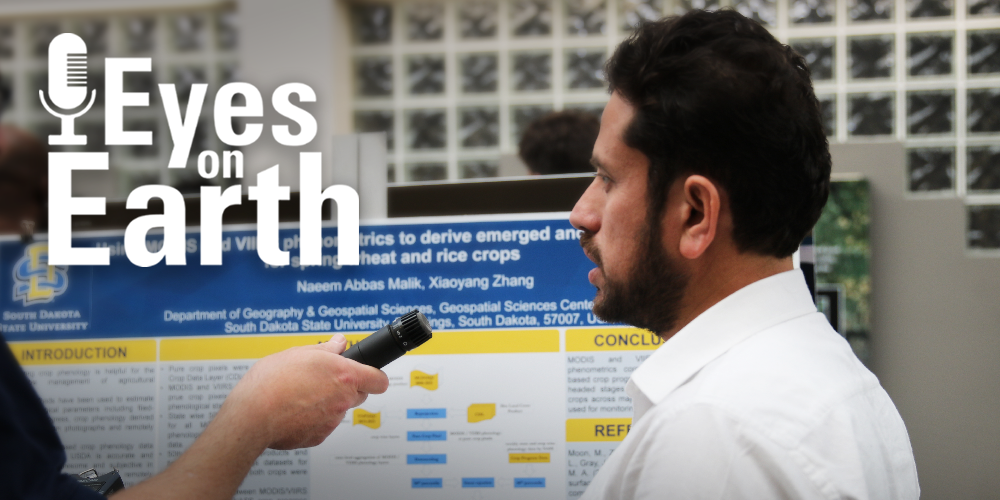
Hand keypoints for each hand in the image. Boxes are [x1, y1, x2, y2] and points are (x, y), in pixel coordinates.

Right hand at [220, 334, 388, 449]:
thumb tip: (339, 343)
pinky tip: (294, 410)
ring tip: (300, 395)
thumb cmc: (270, 383)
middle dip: (347, 387)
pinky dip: (312, 419)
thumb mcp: (298, 353)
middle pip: (359, 394)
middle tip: (323, 380)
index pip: (379, 379)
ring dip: (327, 403)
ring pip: (338, 409)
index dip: (375, 375)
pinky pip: (322, 425)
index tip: (369, 373)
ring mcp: (332, 421)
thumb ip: (326, 348)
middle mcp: (342, 399)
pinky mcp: (319, 437)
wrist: (251, 416)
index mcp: (344, 375)